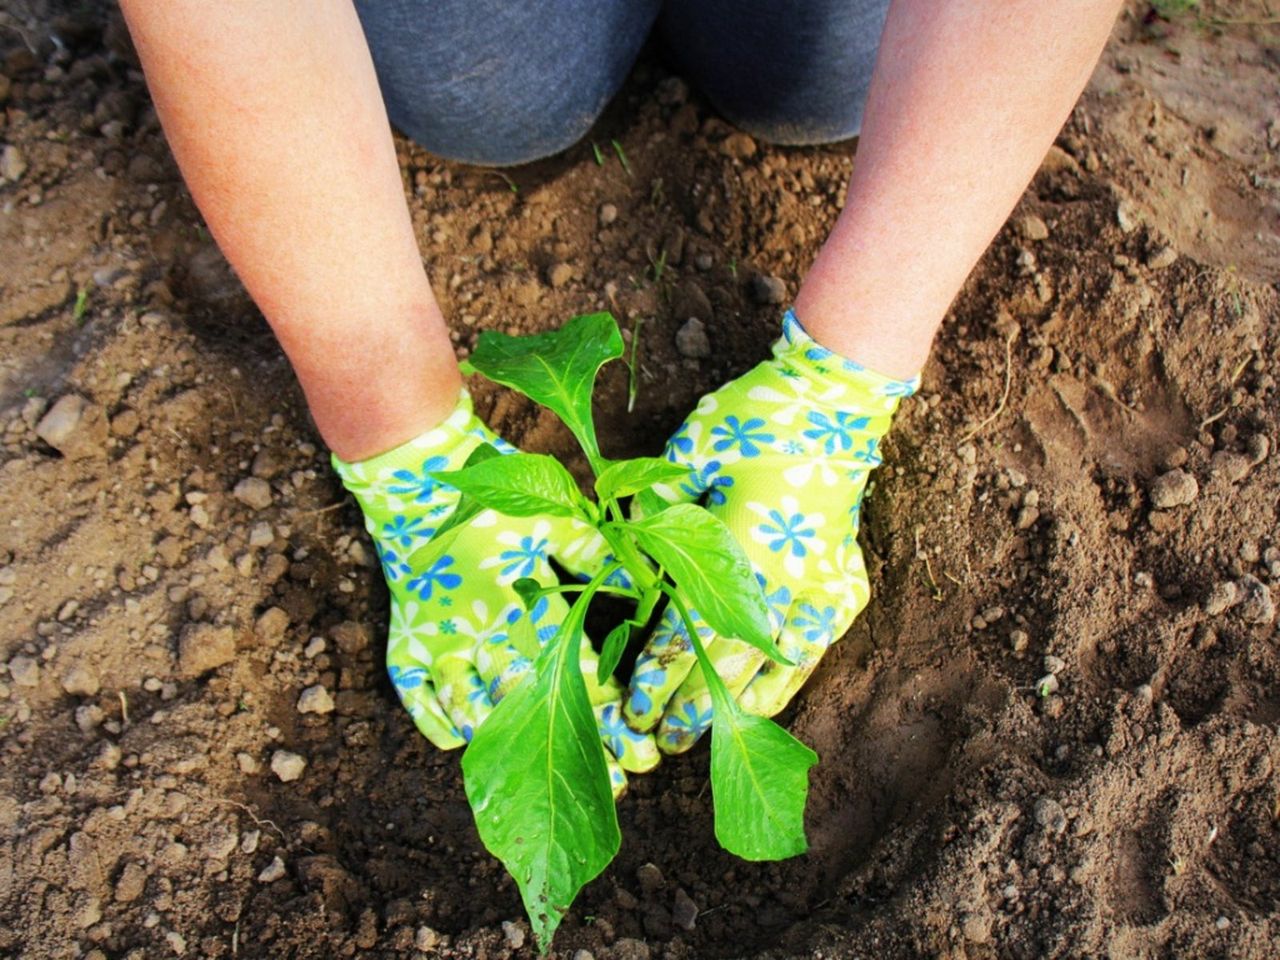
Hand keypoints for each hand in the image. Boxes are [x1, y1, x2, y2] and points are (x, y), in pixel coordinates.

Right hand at [333, 391, 658, 792]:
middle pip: (535, 704)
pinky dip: (441, 724)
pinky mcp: (406, 644)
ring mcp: (439, 643)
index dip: (610, 711)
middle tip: (618, 787)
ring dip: (513, 748)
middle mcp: (480, 630)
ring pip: (477, 710)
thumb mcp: (554, 519)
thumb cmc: (493, 498)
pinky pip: (419, 699)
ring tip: (548, 779)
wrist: (415, 480)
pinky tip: (467, 742)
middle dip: (579, 747)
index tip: (642, 745)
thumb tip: (650, 585)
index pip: (574, 669)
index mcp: (520, 601)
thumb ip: (598, 554)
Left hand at [624, 310, 917, 752]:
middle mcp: (785, 580)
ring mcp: (822, 588)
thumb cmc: (756, 419)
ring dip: (734, 707)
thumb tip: (624, 550)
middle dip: (688, 706)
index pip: (690, 630)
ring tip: (702, 739)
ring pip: (773, 667)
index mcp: (741, 548)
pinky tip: (759, 705)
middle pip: (728, 662)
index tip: (631, 703)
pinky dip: (784, 682)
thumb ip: (657, 506)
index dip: (659, 673)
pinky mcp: (843, 587)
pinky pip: (812, 650)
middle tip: (653, 738)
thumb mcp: (693, 451)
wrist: (835, 402)